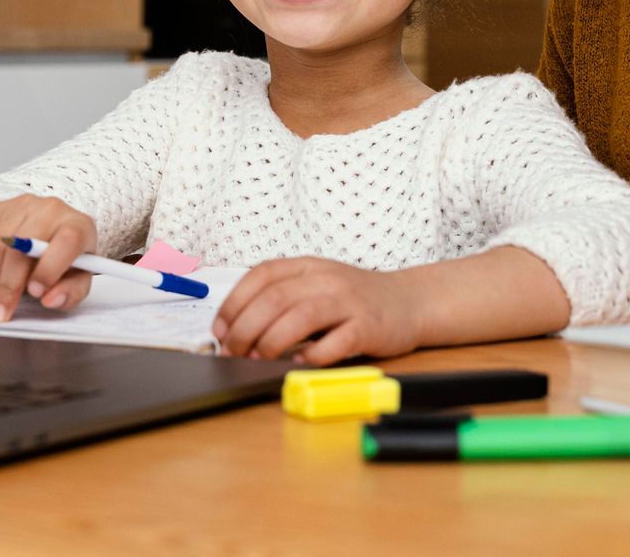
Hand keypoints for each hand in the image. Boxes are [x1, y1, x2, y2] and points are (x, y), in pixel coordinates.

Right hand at [0, 195, 97, 321]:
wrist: (48, 235)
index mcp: (78, 225)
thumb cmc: (67, 262)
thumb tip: (50, 299)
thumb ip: (71, 292)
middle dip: (8, 286)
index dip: (50, 268)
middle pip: (24, 244)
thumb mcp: (77, 280)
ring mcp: (22, 206)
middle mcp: (51, 209)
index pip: (68, 240)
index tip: (35, 293)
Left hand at [212, 257, 424, 365]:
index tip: (219, 328)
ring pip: (302, 315)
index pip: (262, 275)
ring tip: (258, 359)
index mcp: (308, 266)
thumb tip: (235, 330)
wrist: (409, 302)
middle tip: (232, 351)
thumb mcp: (316, 286)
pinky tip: (300, 363)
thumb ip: (282, 300)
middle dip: (245, 328)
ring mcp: (349, 302)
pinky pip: (336, 341)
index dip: (234, 301)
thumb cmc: (354, 299)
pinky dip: (313, 354)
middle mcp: (327, 279)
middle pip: (276, 298)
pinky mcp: (368, 327)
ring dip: (272, 341)